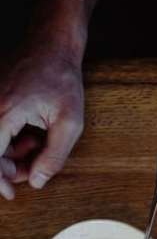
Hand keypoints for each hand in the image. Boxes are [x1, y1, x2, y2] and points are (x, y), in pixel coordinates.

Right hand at [0, 39, 84, 199]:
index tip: (11, 194)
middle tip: (33, 168)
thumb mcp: (69, 124)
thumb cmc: (63, 80)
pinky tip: (31, 133)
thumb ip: (53, 157)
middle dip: (8, 167)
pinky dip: (11, 138)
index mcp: (6, 110)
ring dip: (12, 152)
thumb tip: (36, 182)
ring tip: (38, 143)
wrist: (53, 44)